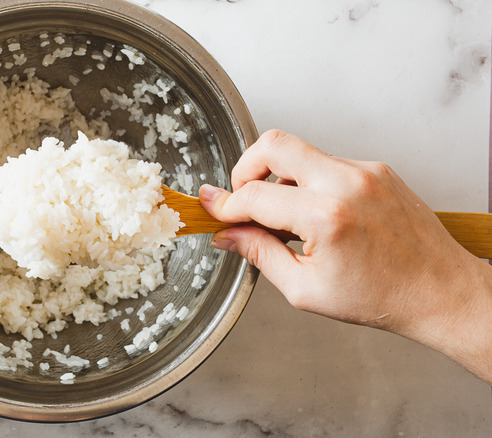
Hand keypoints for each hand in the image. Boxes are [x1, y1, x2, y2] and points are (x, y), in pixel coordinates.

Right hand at [199, 130, 491, 383]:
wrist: (440, 292)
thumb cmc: (381, 297)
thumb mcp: (305, 289)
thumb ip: (259, 254)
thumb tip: (227, 234)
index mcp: (326, 217)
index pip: (255, 195)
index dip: (226, 205)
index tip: (213, 208)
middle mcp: (346, 182)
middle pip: (273, 145)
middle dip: (245, 168)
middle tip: (241, 197)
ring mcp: (365, 171)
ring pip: (299, 153)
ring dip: (279, 179)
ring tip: (284, 219)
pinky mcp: (376, 169)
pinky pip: (326, 163)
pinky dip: (308, 183)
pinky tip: (314, 215)